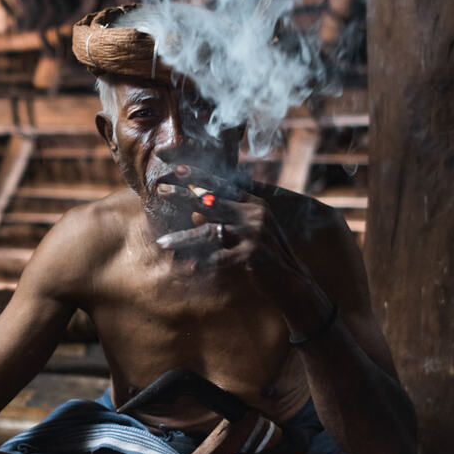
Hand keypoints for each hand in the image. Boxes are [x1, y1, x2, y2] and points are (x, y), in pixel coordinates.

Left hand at [153, 165, 313, 295]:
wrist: (292, 283)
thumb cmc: (266, 256)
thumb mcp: (249, 232)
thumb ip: (225, 220)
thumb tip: (194, 214)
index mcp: (255, 204)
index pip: (223, 185)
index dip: (200, 177)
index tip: (178, 170)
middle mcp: (255, 213)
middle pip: (211, 202)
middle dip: (183, 195)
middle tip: (161, 191)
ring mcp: (254, 232)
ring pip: (208, 231)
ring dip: (183, 237)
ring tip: (163, 242)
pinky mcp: (252, 254)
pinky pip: (216, 256)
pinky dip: (200, 262)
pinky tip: (186, 267)